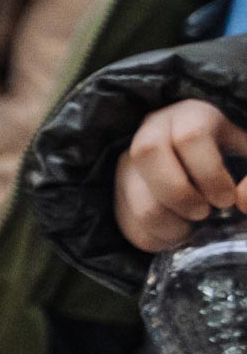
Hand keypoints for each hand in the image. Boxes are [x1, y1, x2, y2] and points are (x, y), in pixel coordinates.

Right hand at [116, 99, 246, 254]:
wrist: (208, 170)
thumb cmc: (238, 162)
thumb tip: (242, 201)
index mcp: (192, 115)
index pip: (190, 137)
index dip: (210, 173)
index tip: (226, 198)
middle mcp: (152, 131)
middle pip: (147, 153)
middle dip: (180, 194)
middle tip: (204, 212)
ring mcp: (130, 161)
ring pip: (137, 197)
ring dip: (171, 223)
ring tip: (193, 224)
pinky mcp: (119, 190)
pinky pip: (130, 223)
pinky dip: (158, 237)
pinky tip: (179, 230)